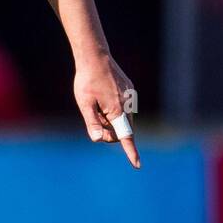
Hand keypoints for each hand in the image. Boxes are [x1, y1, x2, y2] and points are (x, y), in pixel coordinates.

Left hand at [74, 52, 140, 168]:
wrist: (95, 57)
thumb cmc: (87, 81)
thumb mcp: (85, 104)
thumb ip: (92, 123)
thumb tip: (99, 140)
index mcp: (117, 110)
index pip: (126, 136)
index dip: (131, 152)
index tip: (137, 164)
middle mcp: (128, 104)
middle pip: (122, 129)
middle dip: (109, 130)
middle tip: (93, 117)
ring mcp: (131, 97)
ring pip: (122, 118)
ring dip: (111, 119)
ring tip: (97, 103)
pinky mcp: (130, 90)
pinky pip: (124, 107)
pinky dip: (114, 109)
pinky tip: (103, 96)